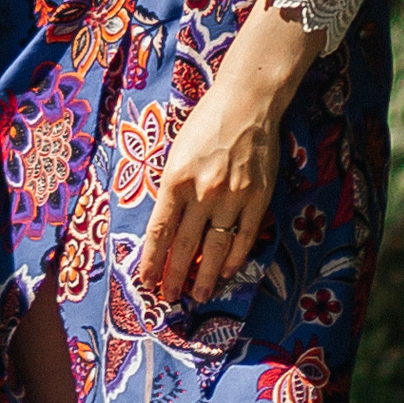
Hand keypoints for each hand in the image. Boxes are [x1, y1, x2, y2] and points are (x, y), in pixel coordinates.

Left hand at [138, 83, 283, 303]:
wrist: (247, 103)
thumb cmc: (205, 124)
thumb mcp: (176, 153)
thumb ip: (172, 189)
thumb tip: (167, 228)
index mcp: (175, 179)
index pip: (159, 231)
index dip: (152, 259)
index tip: (146, 281)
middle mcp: (202, 192)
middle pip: (185, 245)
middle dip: (174, 276)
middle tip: (168, 299)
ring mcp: (232, 197)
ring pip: (216, 248)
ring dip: (205, 276)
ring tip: (198, 296)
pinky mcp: (258, 198)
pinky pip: (244, 237)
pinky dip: (235, 258)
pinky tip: (226, 272)